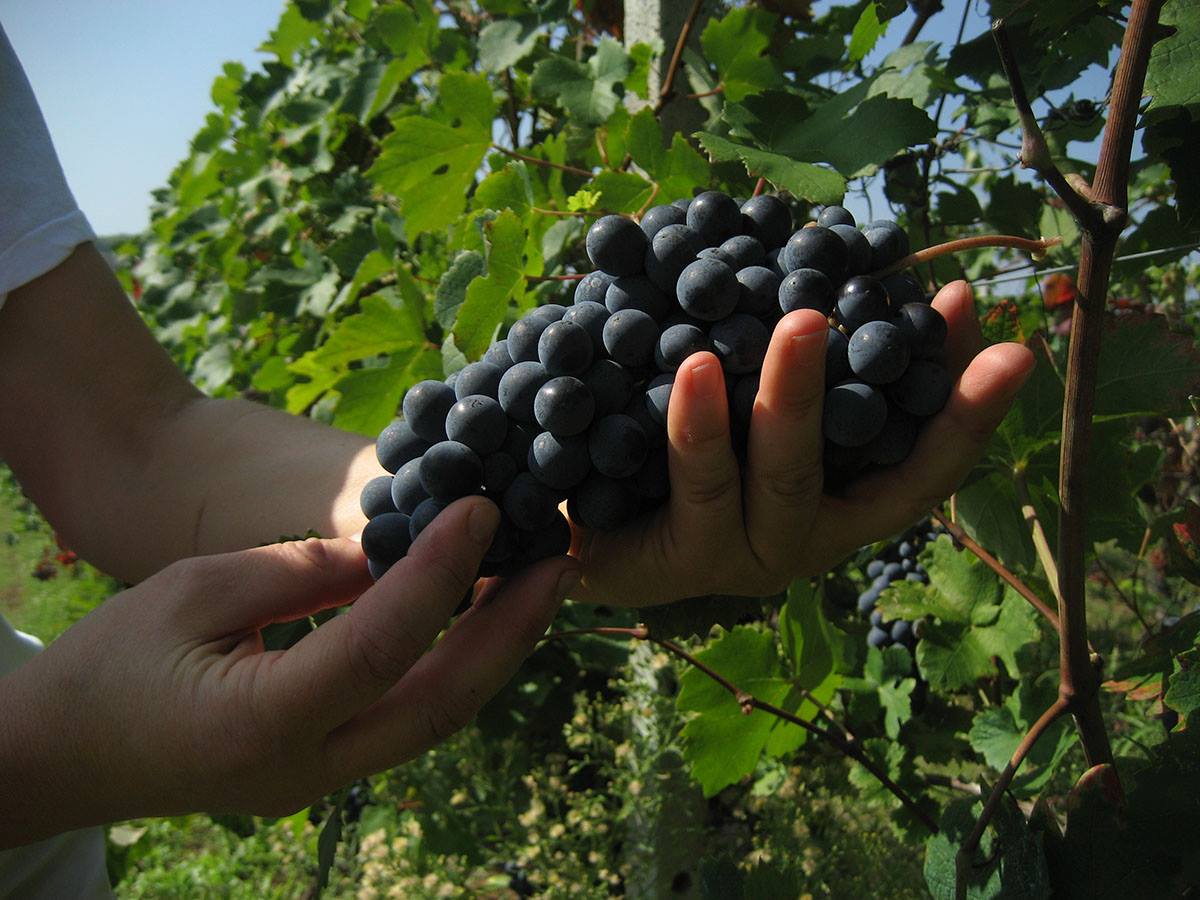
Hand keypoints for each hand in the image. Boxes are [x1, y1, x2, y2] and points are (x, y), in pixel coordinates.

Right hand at [0, 497, 577, 846]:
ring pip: (435, 719)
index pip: (379, 644)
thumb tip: (388, 551)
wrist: (62, 755)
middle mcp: (307, 770)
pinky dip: (451, 665)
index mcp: (261, 724)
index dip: (439, 574)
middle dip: (510, 632)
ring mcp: (321, 782)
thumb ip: (299, 572)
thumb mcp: (191, 590)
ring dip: (494, 650)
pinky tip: (479, 617)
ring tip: (538, 583)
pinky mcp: (326, 770)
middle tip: (560, 561)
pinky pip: (408, 718)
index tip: (480, 510)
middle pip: (439, 704)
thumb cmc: (111, 664)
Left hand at [569, 281, 1034, 605]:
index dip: (969, 410)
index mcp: (836, 501)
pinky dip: (697, 429)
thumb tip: (847, 253)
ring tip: (799, 322)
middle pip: (873, 481)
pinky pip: (694, 494)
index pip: (924, 465)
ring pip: (780, 483)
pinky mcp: (673, 567)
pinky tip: (696, 367)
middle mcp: (803, 537)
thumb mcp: (735, 382)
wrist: (560, 509)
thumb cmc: (663, 439)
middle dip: (904, 394)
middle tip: (912, 305)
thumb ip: (791, 344)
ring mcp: (740, 558)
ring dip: (789, 400)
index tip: (1004, 337)